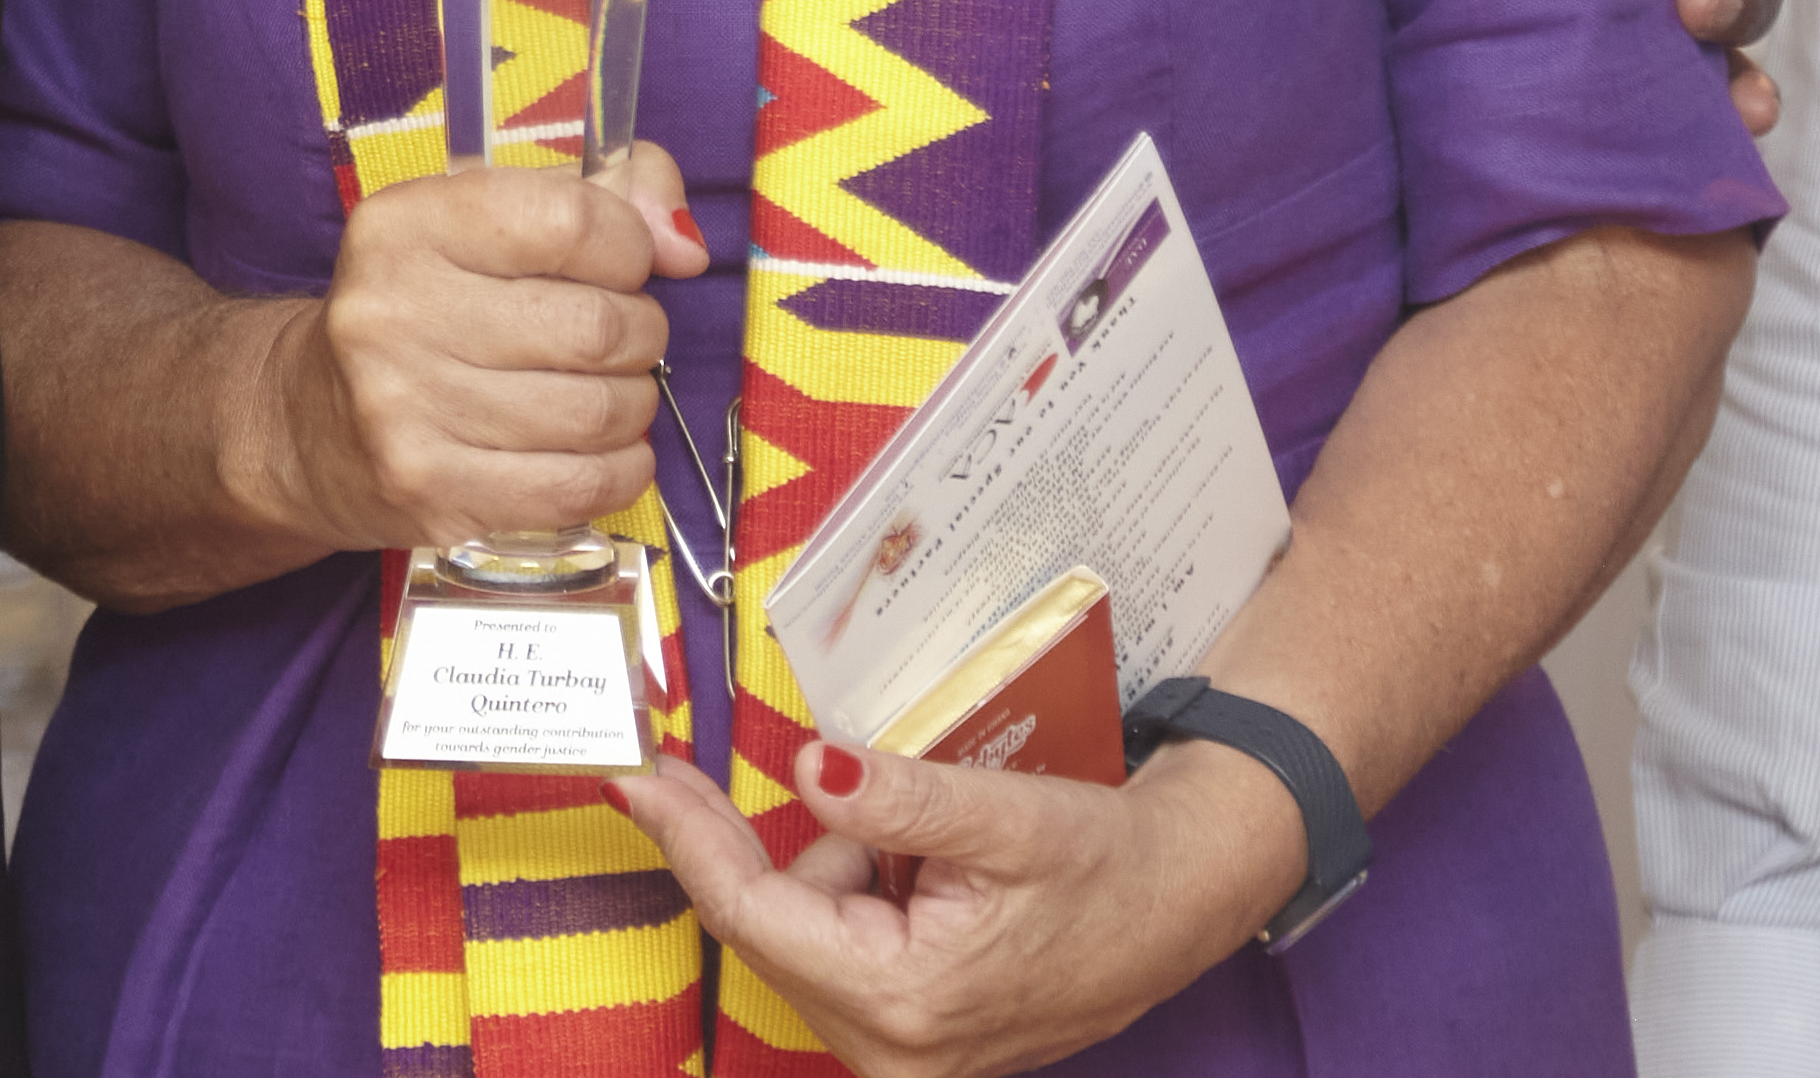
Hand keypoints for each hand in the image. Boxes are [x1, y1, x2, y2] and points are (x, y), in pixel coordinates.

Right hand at [259, 144, 706, 556]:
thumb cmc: (425, 308)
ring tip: (606, 392)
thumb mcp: (486, 221)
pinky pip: (580, 487)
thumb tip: (684, 245)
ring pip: (598, 412)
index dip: (629, 244)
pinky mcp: (434, 498)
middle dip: (639, 332)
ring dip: (632, 403)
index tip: (625, 261)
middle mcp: (392, 315)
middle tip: (620, 336)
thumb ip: (604, 194)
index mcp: (404, 227)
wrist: (313, 425)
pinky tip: (603, 450)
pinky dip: (621, 468)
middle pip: (595, 326)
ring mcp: (406, 415)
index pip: (572, 221)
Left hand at [617, 730, 1295, 1076]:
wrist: (1179, 902)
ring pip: (798, 934)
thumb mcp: (1003, 815)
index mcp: (905, 1002)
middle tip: (695, 771)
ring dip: (824, 870)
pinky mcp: (907, 1035)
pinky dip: (844, 894)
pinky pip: (834, 948)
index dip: (689, 841)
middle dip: (750, 845)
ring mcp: (899, 1052)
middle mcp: (892, 1051)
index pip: (754, 916)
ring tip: (910, 837)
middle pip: (765, 930)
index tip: (640, 780)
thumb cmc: (1105, 862)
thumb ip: (897, 798)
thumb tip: (806, 769)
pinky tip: (905, 868)